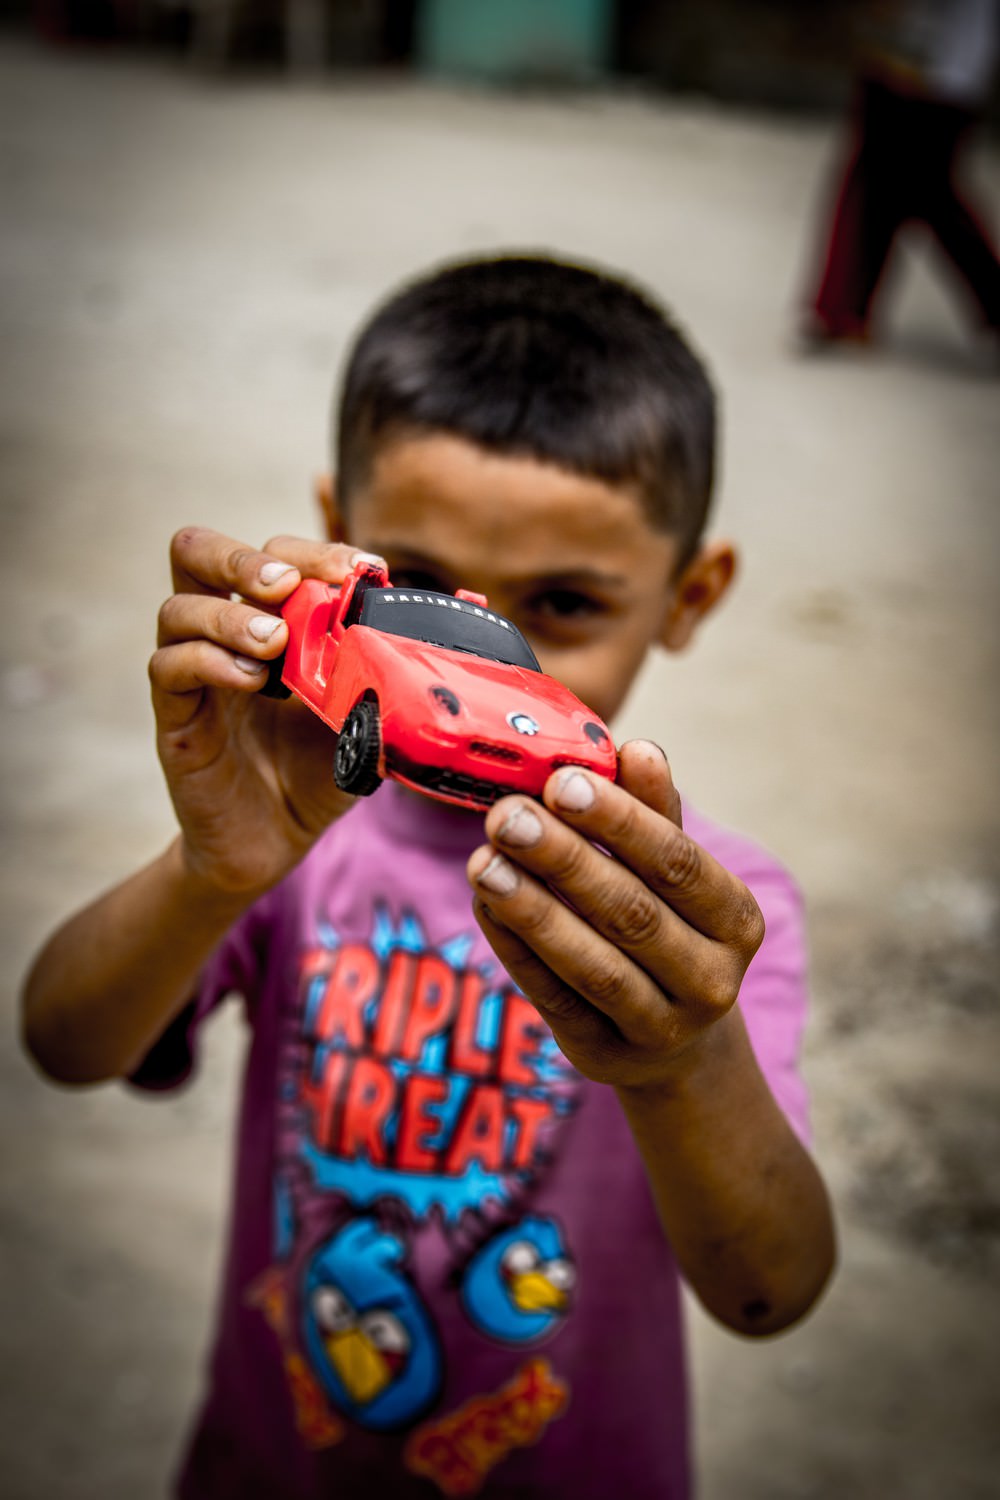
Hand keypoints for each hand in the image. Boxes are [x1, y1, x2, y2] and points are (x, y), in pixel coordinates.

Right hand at [150, 526, 383, 895]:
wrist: (275, 842)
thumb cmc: (315, 770)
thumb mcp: (362, 717)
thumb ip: (382, 678)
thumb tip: (436, 644)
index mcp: (270, 620)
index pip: (275, 555)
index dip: (315, 551)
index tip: (363, 570)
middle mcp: (223, 635)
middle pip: (197, 553)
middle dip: (244, 557)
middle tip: (285, 584)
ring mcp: (194, 673)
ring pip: (178, 607)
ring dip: (231, 614)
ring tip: (275, 641)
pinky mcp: (176, 717)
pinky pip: (170, 668)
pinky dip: (210, 661)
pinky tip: (252, 680)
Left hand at [466, 740, 764, 1090]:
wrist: (676, 1040)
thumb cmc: (669, 924)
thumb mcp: (672, 869)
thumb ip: (652, 811)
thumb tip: (637, 749)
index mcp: (736, 921)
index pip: (678, 865)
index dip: (620, 823)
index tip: (561, 781)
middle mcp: (711, 980)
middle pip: (633, 914)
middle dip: (564, 860)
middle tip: (508, 815)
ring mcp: (660, 1028)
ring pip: (592, 966)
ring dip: (532, 909)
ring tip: (483, 861)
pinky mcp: (604, 1055)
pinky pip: (554, 999)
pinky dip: (516, 949)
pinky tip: (485, 903)